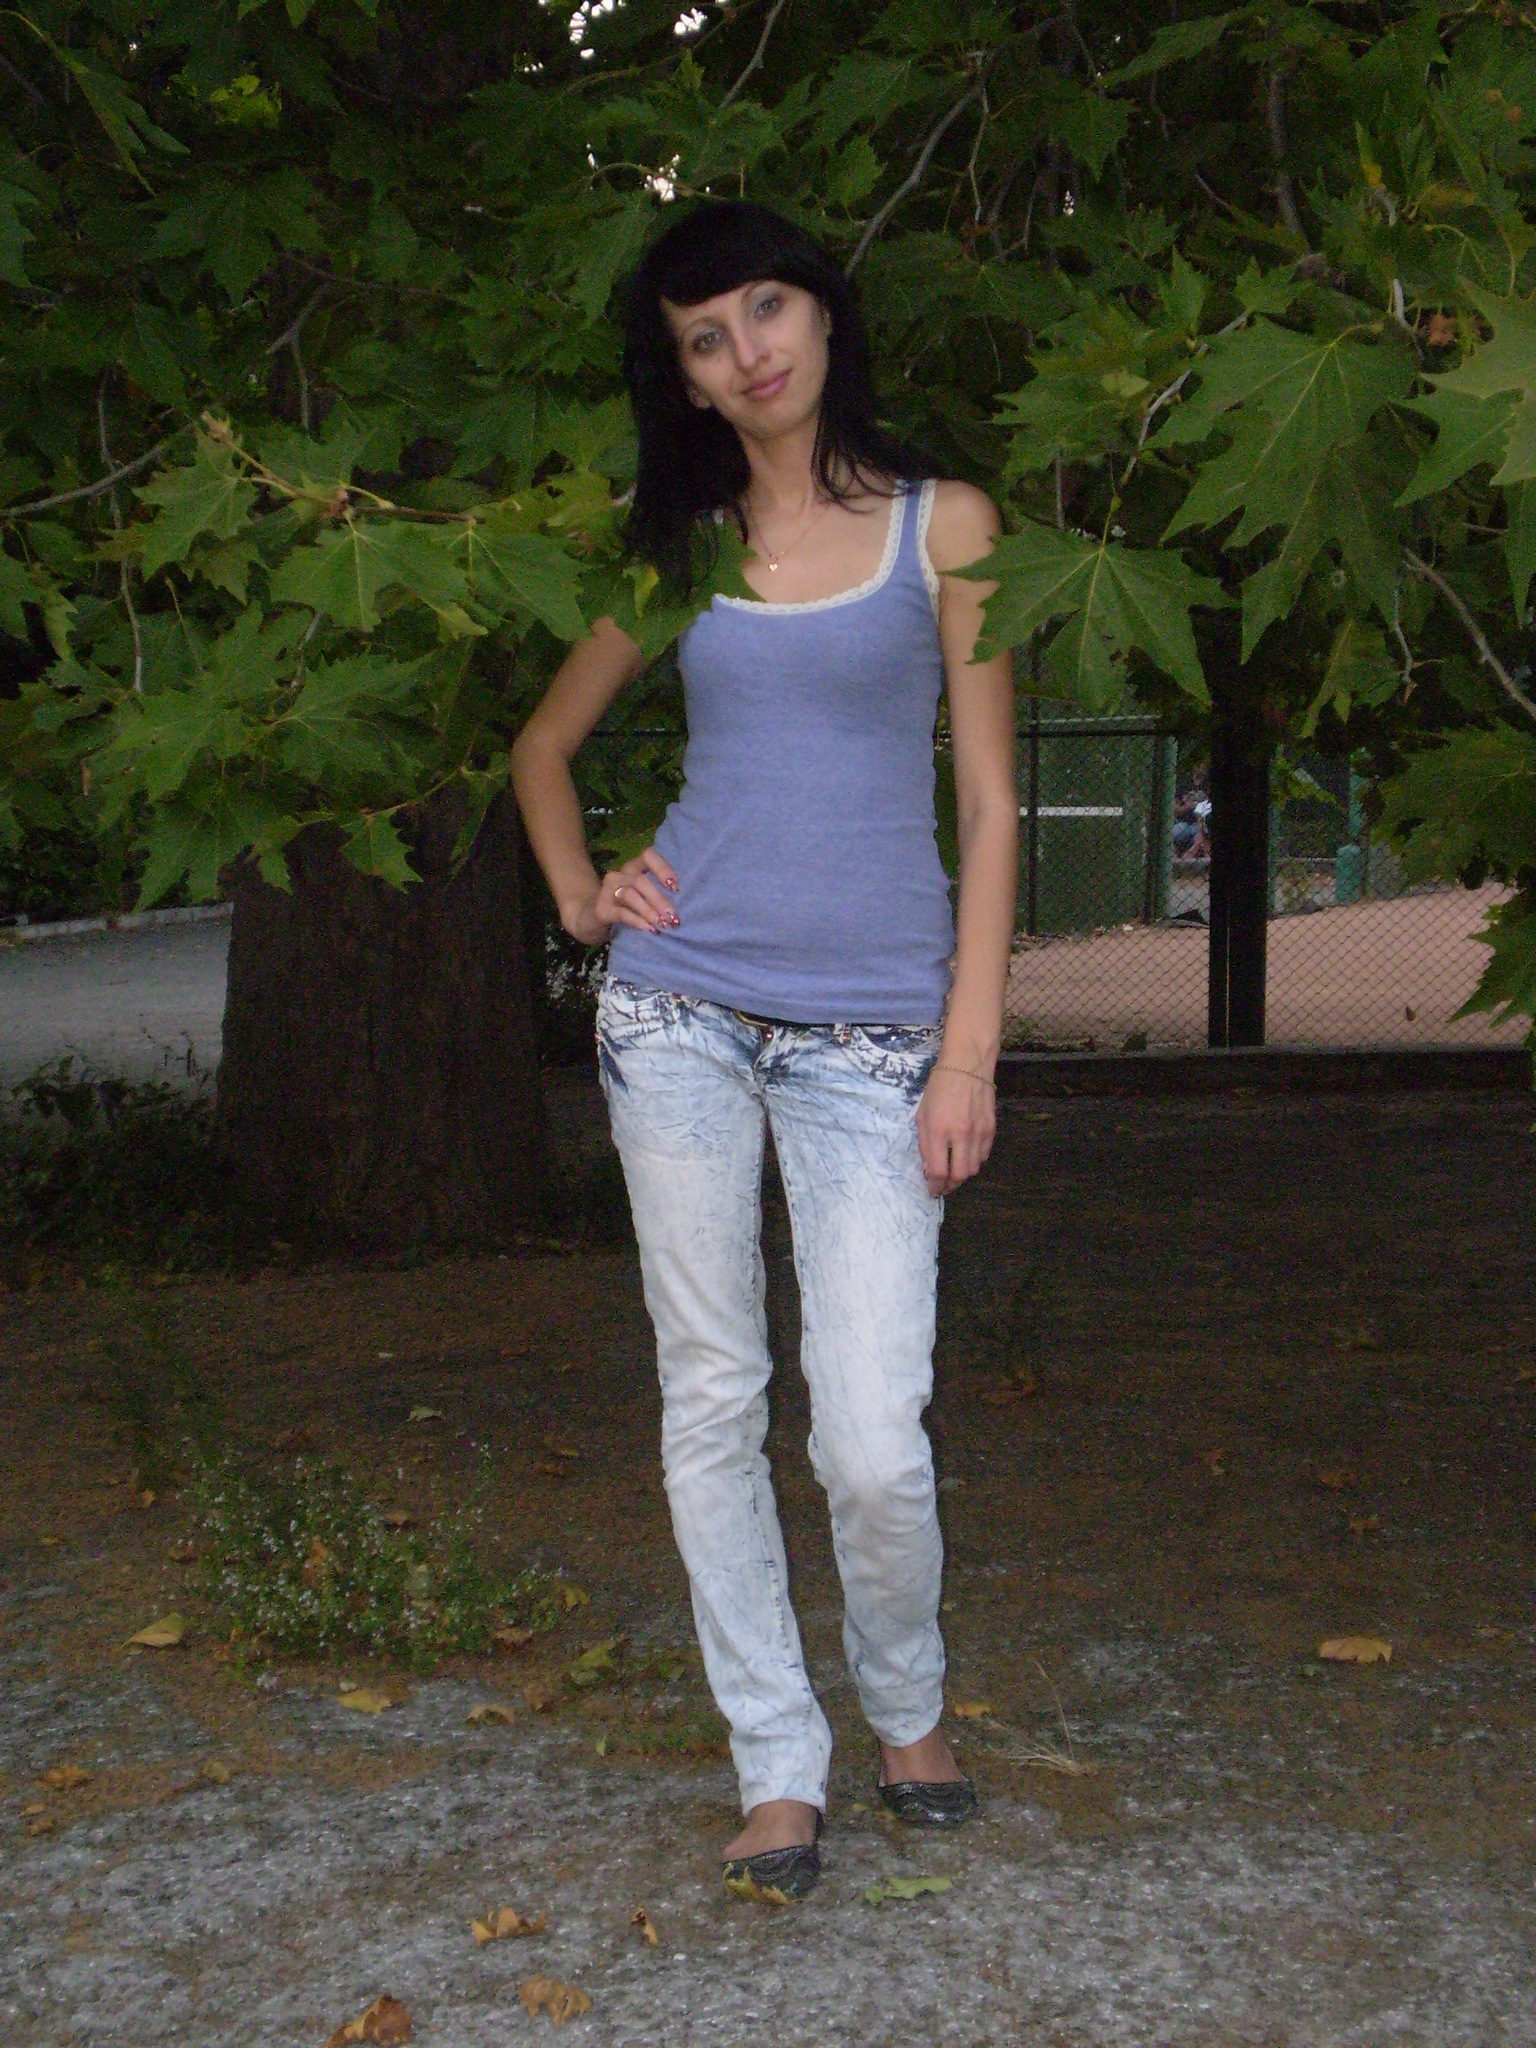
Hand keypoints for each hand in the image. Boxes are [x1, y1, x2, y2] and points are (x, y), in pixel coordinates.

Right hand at [562, 846, 679, 946]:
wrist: (593, 920)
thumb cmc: (627, 908)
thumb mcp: (643, 898)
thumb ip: (658, 896)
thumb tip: (679, 909)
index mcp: (633, 868)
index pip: (648, 856)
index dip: (663, 869)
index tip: (675, 888)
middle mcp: (619, 875)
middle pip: (641, 881)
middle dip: (660, 900)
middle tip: (674, 918)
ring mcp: (607, 891)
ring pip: (630, 895)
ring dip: (650, 911)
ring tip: (663, 925)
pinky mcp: (601, 909)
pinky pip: (622, 913)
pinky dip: (639, 921)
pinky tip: (650, 929)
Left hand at [916, 1065, 995, 1197]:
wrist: (967, 1065)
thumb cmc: (939, 1087)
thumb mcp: (922, 1114)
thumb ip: (925, 1144)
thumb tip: (930, 1170)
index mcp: (939, 1130)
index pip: (938, 1171)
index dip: (935, 1186)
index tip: (932, 1189)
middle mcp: (961, 1134)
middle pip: (960, 1175)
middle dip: (950, 1185)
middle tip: (944, 1185)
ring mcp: (979, 1132)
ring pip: (974, 1168)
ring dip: (962, 1173)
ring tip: (954, 1169)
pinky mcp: (991, 1128)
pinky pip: (984, 1155)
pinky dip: (974, 1160)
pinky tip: (966, 1154)